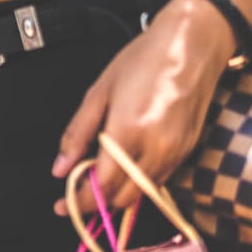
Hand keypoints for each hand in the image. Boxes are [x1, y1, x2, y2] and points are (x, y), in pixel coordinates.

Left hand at [51, 0, 237, 211]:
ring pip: (142, 192)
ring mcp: (176, 153)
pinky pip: (159, 179)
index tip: (60, 205)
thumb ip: (78, 133)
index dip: (80, 200)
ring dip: (118, 193)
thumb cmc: (143, 60)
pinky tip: (124, 166)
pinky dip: (138, 181)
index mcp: (128, 131)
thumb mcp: (99, 91)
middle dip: (97, 202)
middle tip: (76, 193)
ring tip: (97, 179)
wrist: (192, 46)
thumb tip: (59, 170)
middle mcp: (155, 149)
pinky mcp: (188, 151)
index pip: (102, 185)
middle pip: (123, 197)